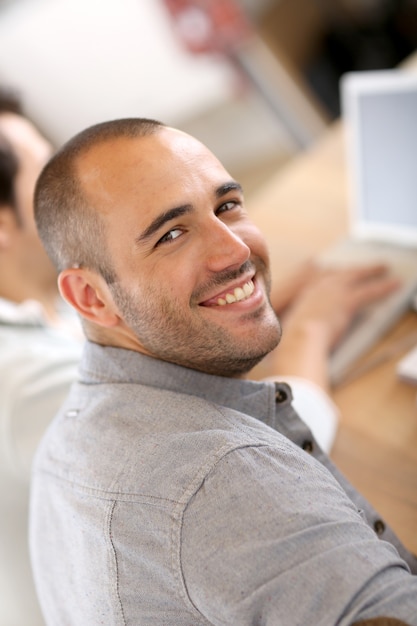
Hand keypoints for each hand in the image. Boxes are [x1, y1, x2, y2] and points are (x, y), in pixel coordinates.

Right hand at [265, 263, 399, 389]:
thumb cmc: (292, 341)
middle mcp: (319, 288)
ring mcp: (333, 291)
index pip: (324, 279)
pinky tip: (396, 284)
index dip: (335, 276)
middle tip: (366, 266)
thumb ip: (299, 326)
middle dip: (355, 269)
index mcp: (305, 294)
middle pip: (341, 273)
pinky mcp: (347, 300)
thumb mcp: (292, 329)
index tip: (341, 273)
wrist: (298, 340)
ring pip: (356, 276)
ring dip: (372, 271)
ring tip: (384, 267)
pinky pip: (370, 291)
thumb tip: (301, 334)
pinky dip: (384, 287)